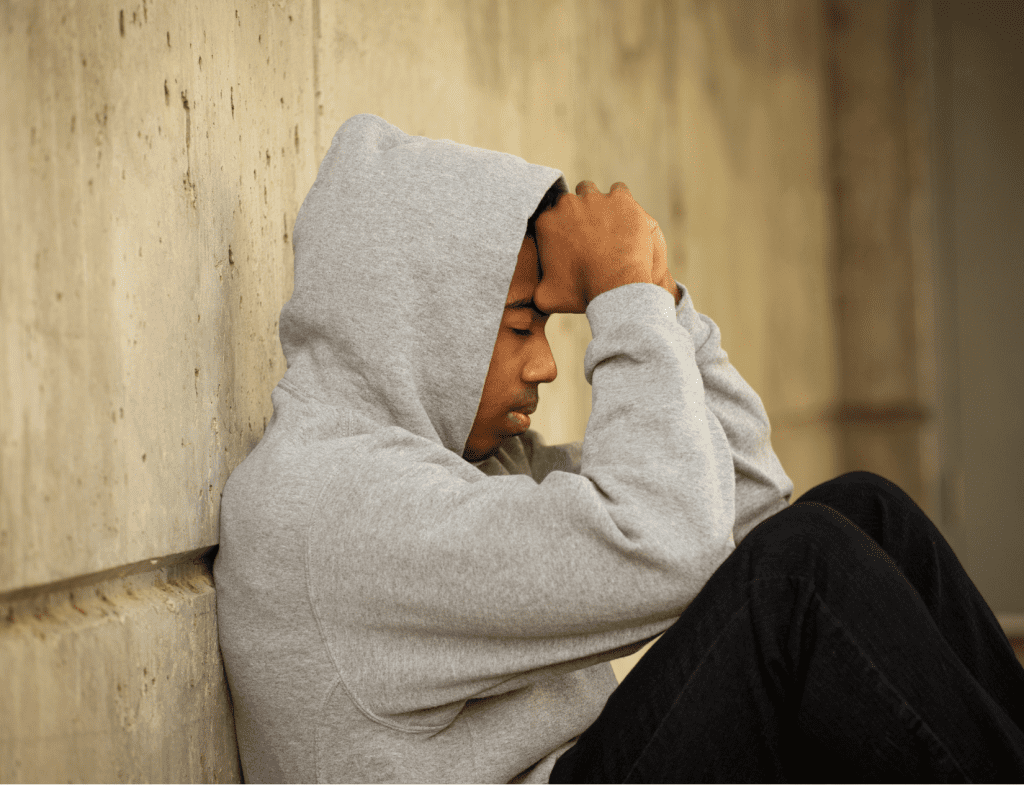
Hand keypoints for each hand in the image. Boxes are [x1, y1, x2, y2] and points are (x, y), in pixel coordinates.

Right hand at [533, 180, 659, 314]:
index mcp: (546, 223)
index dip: (559, 226)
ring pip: (591, 192)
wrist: (614, 288)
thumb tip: (528, 293)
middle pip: (568, 201)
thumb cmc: (580, 294)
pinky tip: (623, 216)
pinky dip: (620, 202)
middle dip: (575, 214)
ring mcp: (594, 199)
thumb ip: (535, 289)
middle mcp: (567, 205)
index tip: (569, 239)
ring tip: (605, 222)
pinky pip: (618, 191)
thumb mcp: (547, 296)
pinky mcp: (620, 199)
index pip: (550, 216)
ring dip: (595, 203)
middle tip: (587, 233)